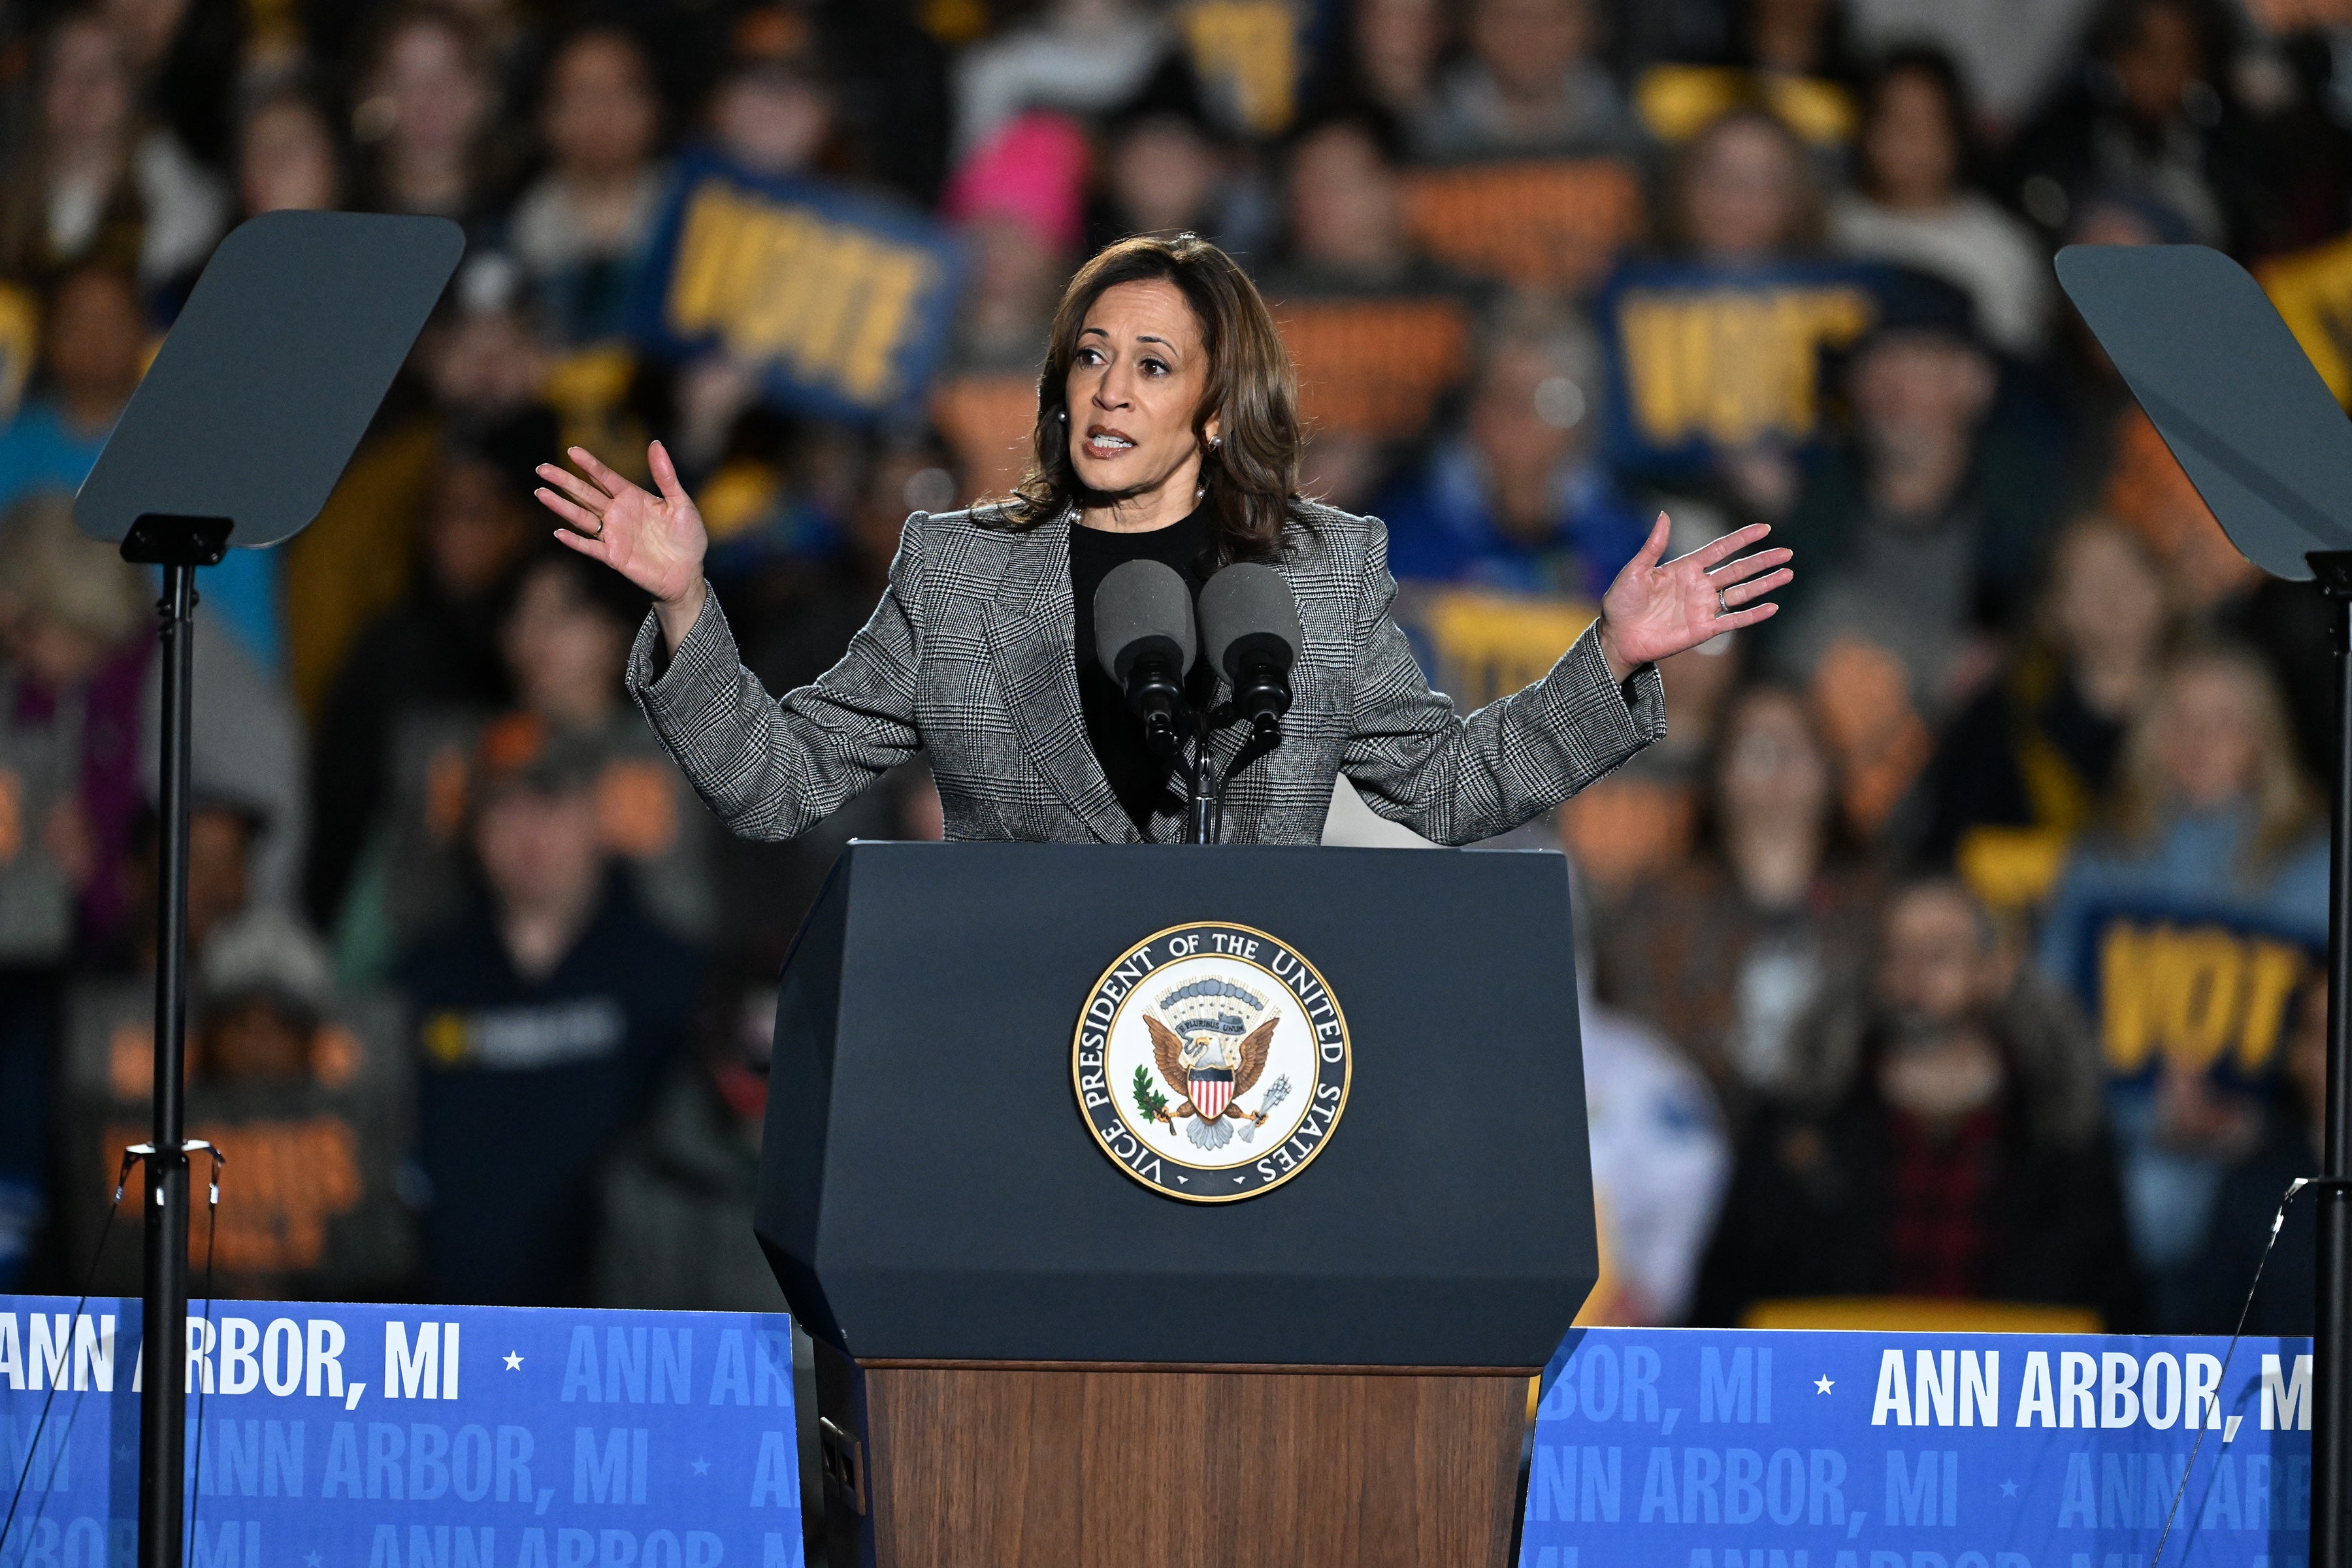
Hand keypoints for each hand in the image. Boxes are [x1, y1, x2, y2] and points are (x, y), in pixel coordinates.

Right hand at [536, 441, 709, 646]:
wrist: (689, 573)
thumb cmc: (687, 537)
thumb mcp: (681, 503)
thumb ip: (666, 476)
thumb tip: (655, 443)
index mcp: (632, 497)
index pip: (605, 477)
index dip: (589, 464)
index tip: (572, 450)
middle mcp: (618, 513)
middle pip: (586, 494)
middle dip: (564, 481)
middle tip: (542, 468)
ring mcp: (613, 535)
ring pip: (582, 517)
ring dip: (561, 506)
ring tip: (541, 492)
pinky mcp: (614, 556)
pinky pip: (590, 547)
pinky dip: (575, 541)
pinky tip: (559, 532)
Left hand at [1596, 513, 1792, 682]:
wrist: (1617, 636)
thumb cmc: (1621, 602)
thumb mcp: (1635, 570)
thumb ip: (1653, 545)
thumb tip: (1664, 514)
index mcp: (1685, 568)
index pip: (1720, 549)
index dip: (1742, 538)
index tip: (1765, 528)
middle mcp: (1699, 586)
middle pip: (1738, 570)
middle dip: (1762, 561)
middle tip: (1787, 552)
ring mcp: (1703, 608)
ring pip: (1741, 593)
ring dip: (1764, 584)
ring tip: (1787, 573)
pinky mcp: (1703, 629)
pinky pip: (1733, 621)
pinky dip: (1753, 615)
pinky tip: (1773, 607)